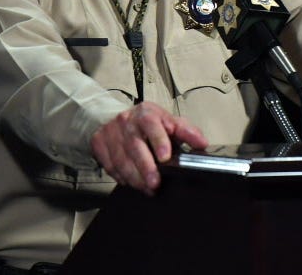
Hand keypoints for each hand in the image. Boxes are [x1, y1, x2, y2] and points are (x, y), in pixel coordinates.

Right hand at [91, 101, 207, 195]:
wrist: (113, 117)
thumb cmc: (146, 123)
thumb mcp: (167, 121)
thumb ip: (186, 131)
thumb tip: (202, 143)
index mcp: (146, 113)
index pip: (152, 123)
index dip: (159, 140)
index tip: (165, 156)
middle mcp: (127, 121)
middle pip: (135, 145)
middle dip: (145, 167)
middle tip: (155, 183)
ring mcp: (111, 133)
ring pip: (121, 159)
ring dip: (135, 177)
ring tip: (147, 188)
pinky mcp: (99, 144)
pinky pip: (110, 166)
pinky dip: (122, 177)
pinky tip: (132, 182)